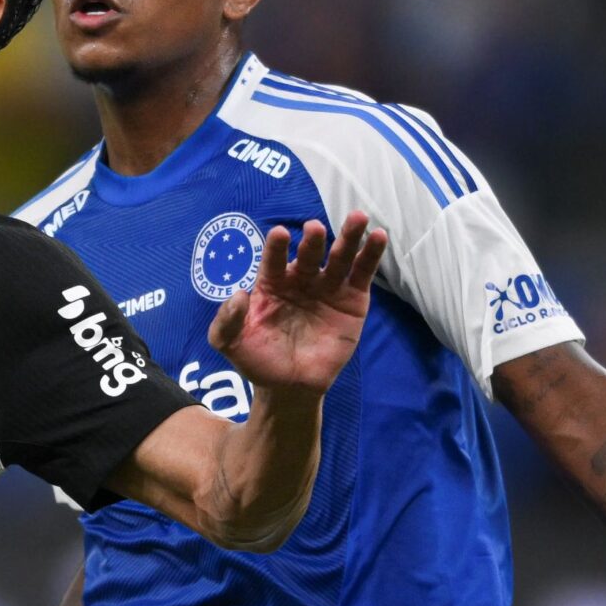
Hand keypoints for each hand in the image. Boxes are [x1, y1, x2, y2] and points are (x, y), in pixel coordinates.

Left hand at [206, 212, 386, 395]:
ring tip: (358, 217)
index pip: (274, 259)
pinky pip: (362, 274)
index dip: (277, 248)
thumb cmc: (257, 359)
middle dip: (313, 240)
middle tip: (314, 228)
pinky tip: (379, 236)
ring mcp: (328, 287)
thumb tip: (237, 295)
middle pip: (310, 253)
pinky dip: (371, 255)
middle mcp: (301, 278)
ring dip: (349, 237)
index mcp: (272, 282)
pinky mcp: (353, 300)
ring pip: (340, 256)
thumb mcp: (230, 343)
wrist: (289, 387)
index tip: (280, 234)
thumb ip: (226, 321)